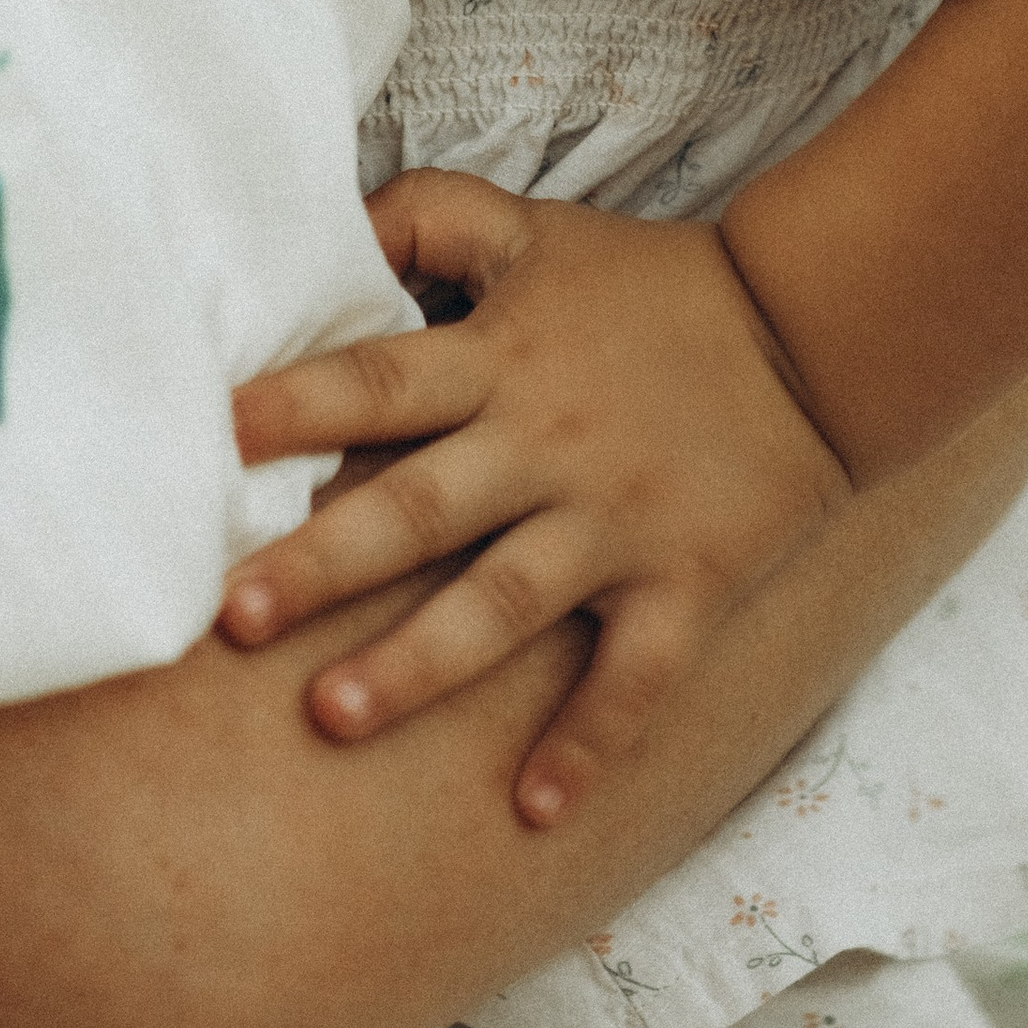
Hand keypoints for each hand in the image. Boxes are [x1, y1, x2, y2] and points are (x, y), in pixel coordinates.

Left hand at [222, 169, 850, 828]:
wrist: (811, 332)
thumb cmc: (648, 286)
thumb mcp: (535, 230)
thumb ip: (432, 218)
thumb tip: (337, 226)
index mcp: (501, 359)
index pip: (380, 380)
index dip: (297, 405)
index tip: (215, 439)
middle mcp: (546, 444)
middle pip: (420, 506)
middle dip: (325, 562)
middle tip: (233, 615)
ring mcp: (616, 522)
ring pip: (505, 602)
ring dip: (420, 662)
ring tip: (333, 716)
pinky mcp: (685, 581)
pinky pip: (635, 676)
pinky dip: (590, 743)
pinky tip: (534, 808)